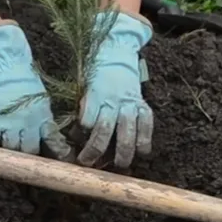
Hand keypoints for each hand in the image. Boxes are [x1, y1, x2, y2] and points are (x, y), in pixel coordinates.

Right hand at [0, 21, 72, 159]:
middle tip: (30, 160)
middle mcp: (29, 122)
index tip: (61, 161)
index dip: (58, 153)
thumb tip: (50, 135)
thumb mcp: (43, 99)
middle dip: (31, 156)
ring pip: (12, 148)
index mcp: (44, 117)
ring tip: (12, 154)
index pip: (54, 141)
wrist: (9, 65)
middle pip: (31, 150)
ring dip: (13, 151)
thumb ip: (45, 118)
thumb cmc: (28, 80)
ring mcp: (10, 122)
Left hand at [77, 10, 153, 167]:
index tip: (74, 144)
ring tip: (120, 165)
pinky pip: (147, 124)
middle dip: (96, 149)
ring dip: (124, 150)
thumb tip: (76, 137)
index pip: (86, 119)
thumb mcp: (84, 89)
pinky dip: (146, 138)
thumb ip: (84, 110)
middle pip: (105, 129)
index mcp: (95, 95)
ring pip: (128, 130)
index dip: (80, 134)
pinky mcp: (143, 104)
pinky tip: (143, 152)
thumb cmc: (96, 78)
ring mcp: (130, 103)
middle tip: (89, 163)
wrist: (116, 56)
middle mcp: (113, 100)